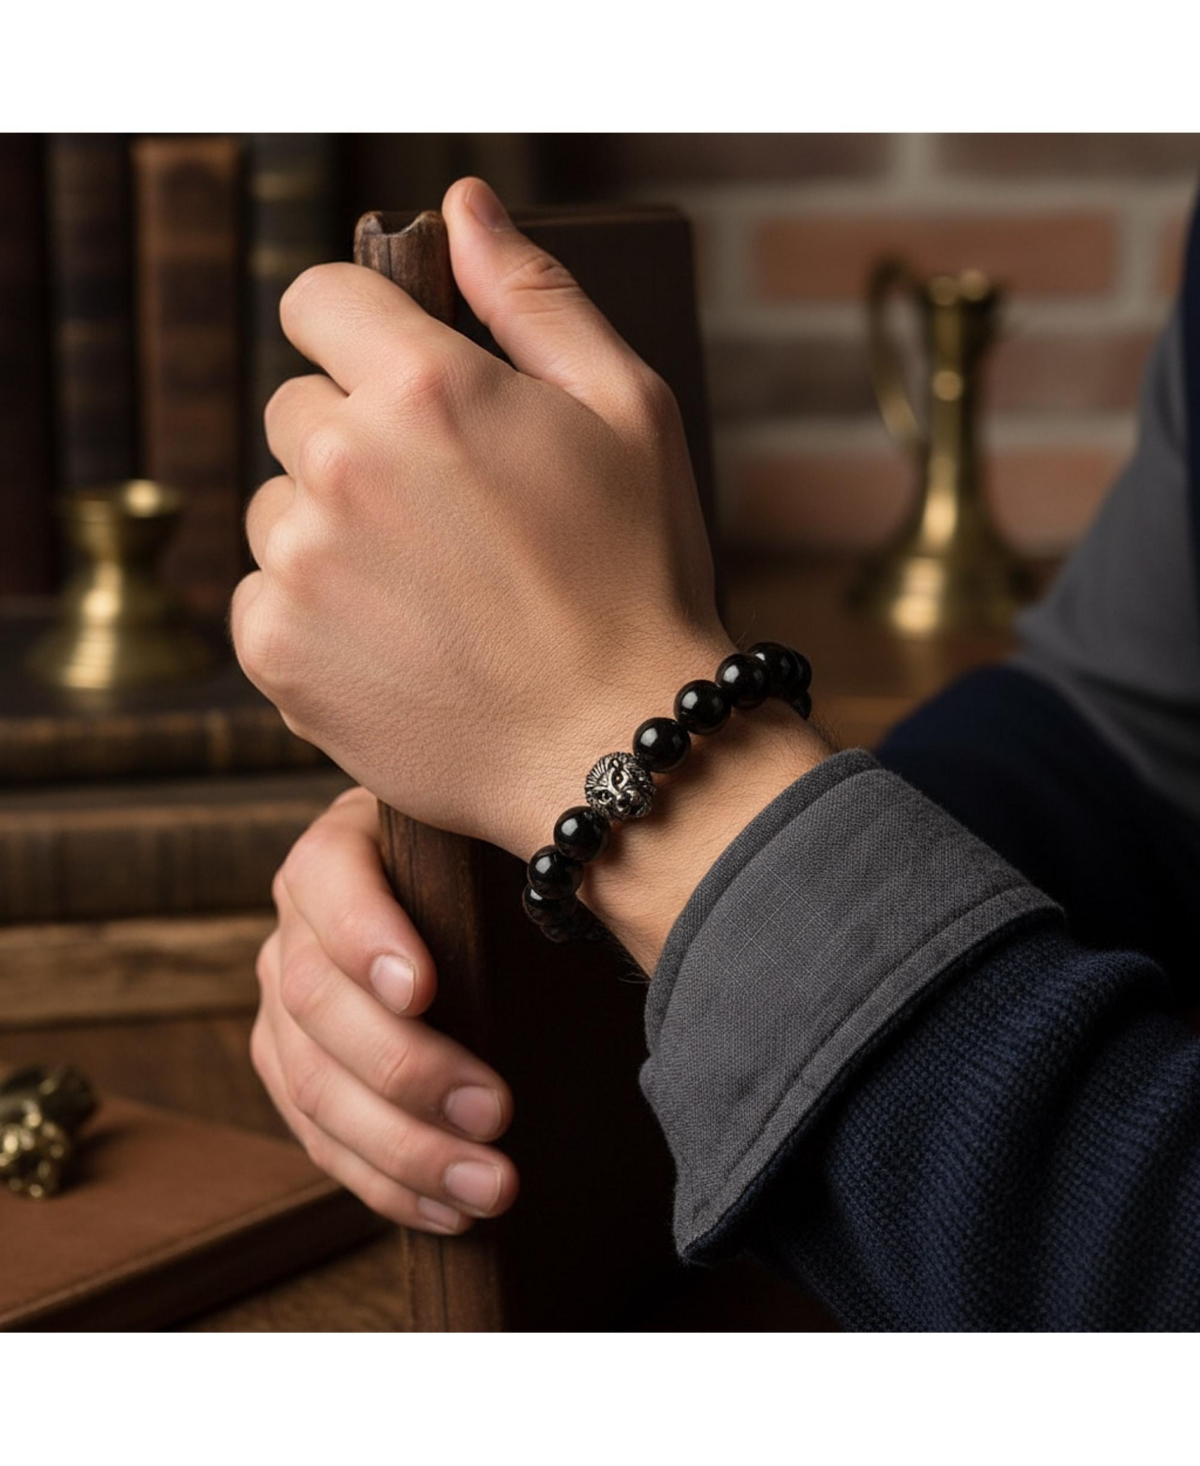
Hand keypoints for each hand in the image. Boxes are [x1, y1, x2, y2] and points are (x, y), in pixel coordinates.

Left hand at [232, 176, 729, 862]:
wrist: (618, 747)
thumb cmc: (639, 577)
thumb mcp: (628, 410)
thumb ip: (533, 295)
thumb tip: (463, 205)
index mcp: (424, 384)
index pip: (317, 298)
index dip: (359, 331)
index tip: (397, 377)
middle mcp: (342, 464)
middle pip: (295, 410)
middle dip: (357, 442)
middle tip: (445, 514)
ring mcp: (299, 565)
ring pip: (277, 508)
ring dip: (331, 532)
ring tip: (428, 590)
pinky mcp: (276, 652)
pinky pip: (261, 596)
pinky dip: (313, 614)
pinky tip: (395, 642)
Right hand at [250, 785, 518, 1233]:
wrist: (464, 907)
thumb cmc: (494, 872)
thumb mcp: (495, 851)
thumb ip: (511, 867)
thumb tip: (591, 903)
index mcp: (341, 849)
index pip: (330, 884)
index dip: (367, 939)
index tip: (423, 990)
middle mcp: (296, 925)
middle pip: (317, 1002)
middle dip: (407, 1068)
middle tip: (496, 1112)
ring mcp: (283, 1003)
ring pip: (314, 1085)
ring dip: (403, 1148)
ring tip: (489, 1187)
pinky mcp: (290, 1069)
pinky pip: (318, 1139)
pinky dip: (386, 1183)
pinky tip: (449, 1211)